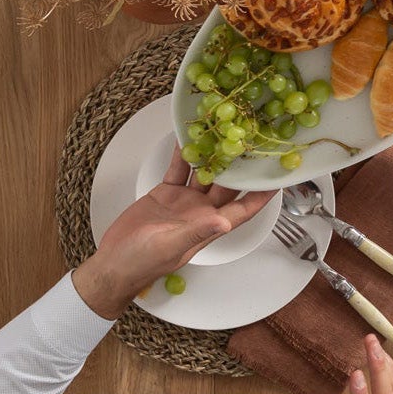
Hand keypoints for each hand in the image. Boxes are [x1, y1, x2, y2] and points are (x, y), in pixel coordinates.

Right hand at [72, 153, 274, 316]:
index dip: (261, 195)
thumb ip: (196, 232)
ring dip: (212, 155)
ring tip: (222, 131)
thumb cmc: (143, 262)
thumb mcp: (171, 246)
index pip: (243, 209)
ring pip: (204, 173)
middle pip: (228, 186)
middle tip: (251, 141)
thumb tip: (224, 222)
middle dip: (239, 166)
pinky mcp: (166, 193)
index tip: (277, 179)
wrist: (114, 261)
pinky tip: (188, 138)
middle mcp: (200, 212)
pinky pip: (180, 169)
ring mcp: (184, 201)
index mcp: (208, 226)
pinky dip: (184, 154)